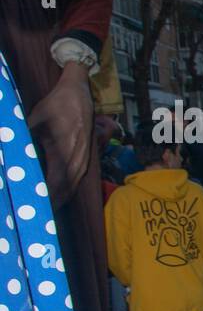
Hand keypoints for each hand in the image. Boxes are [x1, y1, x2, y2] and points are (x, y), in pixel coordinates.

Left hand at [28, 63, 92, 210]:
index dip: (44, 197)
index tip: (32, 207)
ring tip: (43, 212)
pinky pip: (74, 182)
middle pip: (63, 191)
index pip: (54, 183)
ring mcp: (82, 162)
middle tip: (33, 217)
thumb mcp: (35, 119)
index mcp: (64, 152)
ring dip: (57, 200)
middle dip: (49, 205)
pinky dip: (64, 192)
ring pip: (70, 189)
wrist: (80, 94)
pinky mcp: (83, 160)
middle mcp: (76, 161)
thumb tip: (10, 150)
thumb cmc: (57, 105)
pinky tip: (53, 196)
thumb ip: (23, 137)